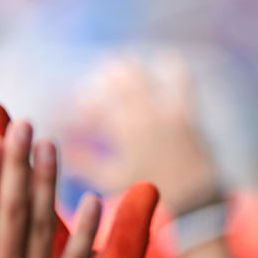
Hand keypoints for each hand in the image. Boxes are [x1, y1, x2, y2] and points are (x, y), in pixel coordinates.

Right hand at [70, 54, 220, 214]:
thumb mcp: (113, 180)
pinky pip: (182, 78)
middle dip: (99, 81)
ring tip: (116, 70)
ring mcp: (166, 109)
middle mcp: (144, 114)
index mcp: (123, 131)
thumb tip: (62, 148)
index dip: (81, 105)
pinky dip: (172, 66)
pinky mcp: (186, 110)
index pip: (94, 106)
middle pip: (113, 81)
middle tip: (94, 87)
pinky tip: (164, 60)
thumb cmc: (150, 189)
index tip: (77, 109)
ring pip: (139, 73)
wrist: (195, 197)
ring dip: (124, 67)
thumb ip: (86, 163)